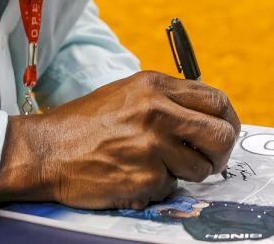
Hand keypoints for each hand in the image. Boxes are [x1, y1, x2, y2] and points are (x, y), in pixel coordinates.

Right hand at [0, 71, 240, 209]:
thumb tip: (207, 116)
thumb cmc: (85, 124)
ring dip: (186, 173)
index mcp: (156, 86)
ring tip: (156, 166)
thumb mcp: (128, 93)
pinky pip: (172, 188)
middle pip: (221, 134)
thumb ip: (168, 100)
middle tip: (211, 161)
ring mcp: (153, 147)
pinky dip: (158, 187)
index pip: (217, 100)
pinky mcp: (145, 178)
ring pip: (201, 167)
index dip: (227, 121)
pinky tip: (134, 176)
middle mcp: (158, 112)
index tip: (224, 133)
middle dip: (221, 152)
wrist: (46, 151)